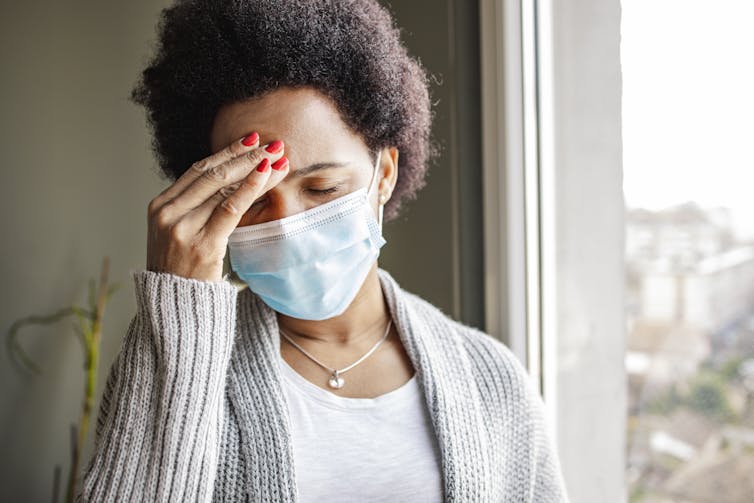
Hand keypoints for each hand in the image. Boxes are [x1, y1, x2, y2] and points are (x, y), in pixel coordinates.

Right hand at [145, 132, 288, 281]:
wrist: (176, 310)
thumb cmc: (184, 273)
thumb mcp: (180, 235)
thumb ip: (196, 209)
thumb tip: (232, 183)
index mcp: (160, 207)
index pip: (197, 170)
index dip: (226, 152)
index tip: (250, 141)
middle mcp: (167, 214)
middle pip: (211, 173)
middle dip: (245, 156)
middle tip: (272, 144)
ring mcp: (182, 229)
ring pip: (223, 188)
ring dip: (254, 170)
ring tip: (278, 158)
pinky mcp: (201, 245)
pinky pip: (230, 209)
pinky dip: (250, 188)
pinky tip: (266, 174)